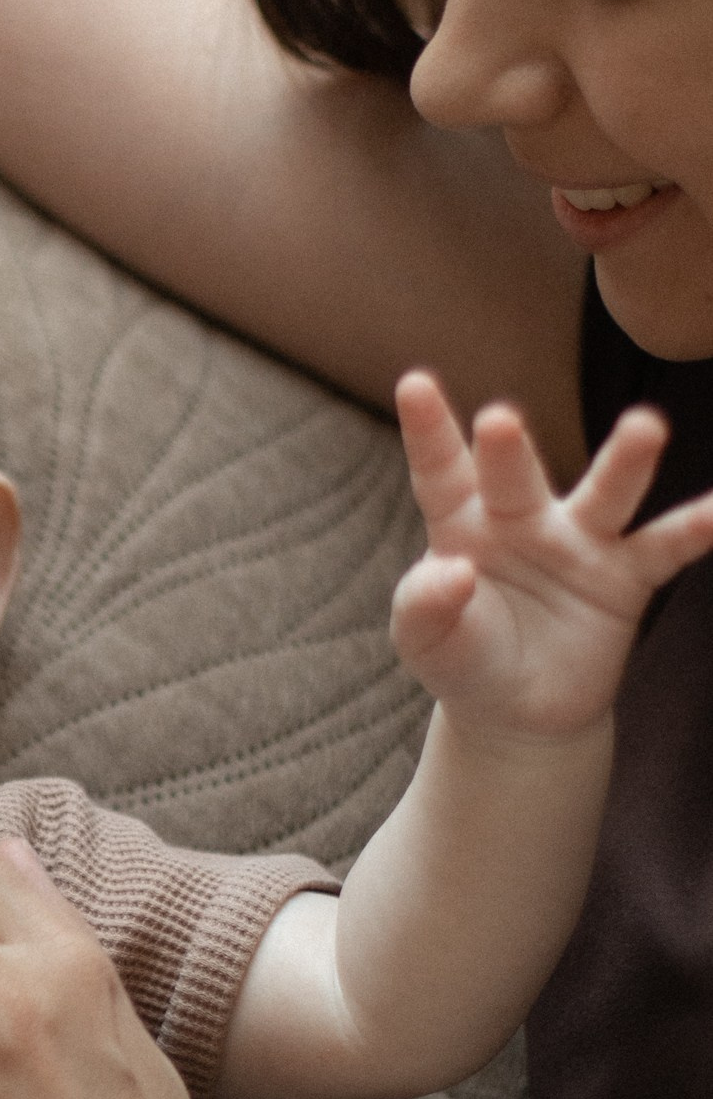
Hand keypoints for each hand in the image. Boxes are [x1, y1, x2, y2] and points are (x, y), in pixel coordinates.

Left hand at [388, 372, 712, 738]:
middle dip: (507, 449)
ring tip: (646, 426)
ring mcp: (580, 542)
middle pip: (516, 477)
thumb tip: (452, 572)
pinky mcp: (625, 577)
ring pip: (604, 494)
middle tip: (499, 421)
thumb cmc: (464, 659)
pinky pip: (663, 548)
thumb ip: (423, 607)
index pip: (442, 475)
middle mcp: (524, 519)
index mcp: (464, 526)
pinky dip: (693, 528)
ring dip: (624, 461)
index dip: (429, 432)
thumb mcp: (426, 642)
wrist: (518, 714)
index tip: (413, 385)